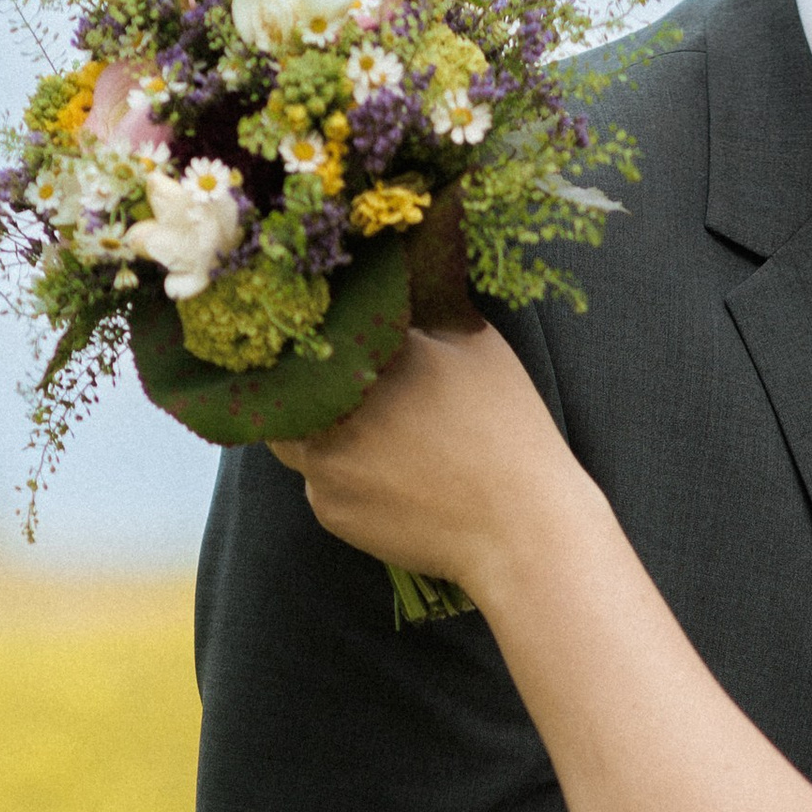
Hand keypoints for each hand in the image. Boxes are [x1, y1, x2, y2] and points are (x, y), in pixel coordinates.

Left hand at [270, 323, 570, 589]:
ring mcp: (324, 459)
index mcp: (372, 353)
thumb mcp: (480, 346)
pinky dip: (342, 477)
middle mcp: (334, 402)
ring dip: (317, 429)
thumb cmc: (510, 433)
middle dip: (308, 381)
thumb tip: (389, 279)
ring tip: (373, 437)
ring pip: (295, 434)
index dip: (322, 328)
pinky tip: (389, 481)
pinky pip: (317, 482)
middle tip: (346, 387)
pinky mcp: (328, 507)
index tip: (335, 331)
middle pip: (290, 380)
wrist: (521, 531)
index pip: (319, 323)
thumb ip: (425, 309)